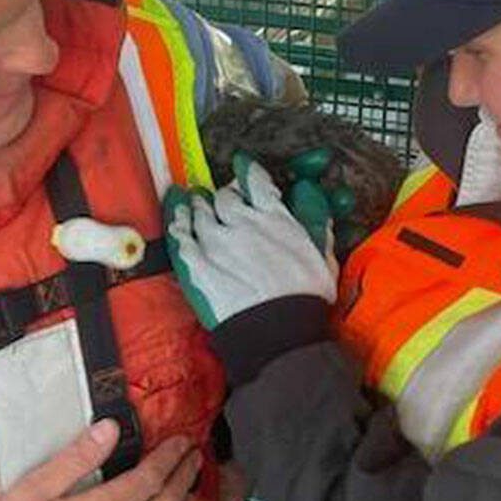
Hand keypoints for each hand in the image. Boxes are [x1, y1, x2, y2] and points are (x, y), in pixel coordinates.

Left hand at [163, 152, 335, 329]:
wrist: (278, 332)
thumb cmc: (304, 299)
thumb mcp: (323, 254)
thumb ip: (314, 219)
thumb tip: (307, 192)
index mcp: (274, 218)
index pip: (256, 182)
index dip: (248, 171)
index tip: (243, 167)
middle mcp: (242, 223)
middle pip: (225, 197)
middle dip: (225, 194)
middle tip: (222, 196)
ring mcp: (215, 243)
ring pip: (200, 212)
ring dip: (198, 205)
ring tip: (194, 202)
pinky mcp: (197, 265)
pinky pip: (181, 236)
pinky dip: (178, 224)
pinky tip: (177, 218)